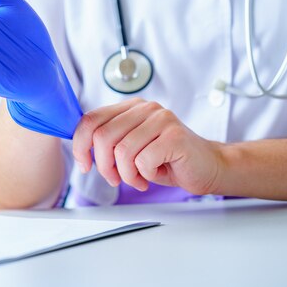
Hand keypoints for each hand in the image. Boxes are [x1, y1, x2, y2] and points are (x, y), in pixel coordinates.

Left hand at [72, 98, 224, 193]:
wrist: (207, 167)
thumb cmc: (168, 159)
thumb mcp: (131, 147)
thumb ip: (109, 142)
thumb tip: (80, 148)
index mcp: (131, 108)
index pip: (91, 119)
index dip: (80, 144)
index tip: (84, 164)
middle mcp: (145, 108)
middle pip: (103, 136)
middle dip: (104, 165)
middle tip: (115, 178)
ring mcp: (161, 119)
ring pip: (122, 152)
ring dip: (126, 174)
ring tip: (139, 178)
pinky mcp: (174, 136)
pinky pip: (143, 161)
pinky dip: (145, 176)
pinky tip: (155, 174)